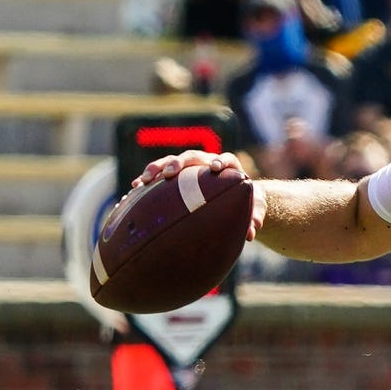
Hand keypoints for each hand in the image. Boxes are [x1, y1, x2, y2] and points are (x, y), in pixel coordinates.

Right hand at [133, 150, 265, 240]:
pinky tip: (135, 188)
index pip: (227, 159)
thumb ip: (254, 217)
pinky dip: (149, 179)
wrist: (233, 198)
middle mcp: (207, 162)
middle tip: (170, 173)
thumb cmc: (245, 202)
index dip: (221, 161)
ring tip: (145, 180)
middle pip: (193, 156)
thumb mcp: (253, 209)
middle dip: (180, 163)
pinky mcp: (177, 176)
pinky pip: (160, 173)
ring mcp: (191, 167)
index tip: (216, 168)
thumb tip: (251, 233)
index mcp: (230, 167)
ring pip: (172, 161)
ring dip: (157, 168)